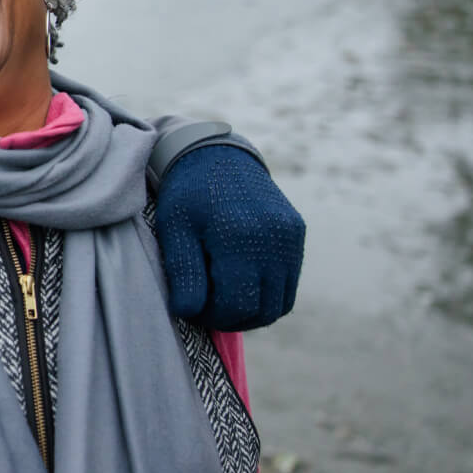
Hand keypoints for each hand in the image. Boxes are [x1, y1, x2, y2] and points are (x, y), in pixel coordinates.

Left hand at [153, 145, 305, 330]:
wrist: (217, 154)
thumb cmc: (188, 194)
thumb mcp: (174, 229)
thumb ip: (184, 272)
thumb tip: (189, 312)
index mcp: (240, 238)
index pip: (235, 306)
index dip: (211, 318)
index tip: (191, 308)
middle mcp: (274, 240)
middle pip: (261, 311)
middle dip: (231, 318)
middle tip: (205, 307)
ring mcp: (291, 238)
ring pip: (279, 305)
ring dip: (251, 312)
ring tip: (222, 298)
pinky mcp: (298, 235)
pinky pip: (288, 285)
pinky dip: (266, 295)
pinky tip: (240, 283)